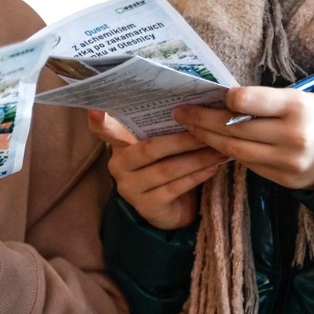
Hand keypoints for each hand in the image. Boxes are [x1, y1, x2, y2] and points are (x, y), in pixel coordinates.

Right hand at [87, 110, 223, 230]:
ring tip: (218, 149)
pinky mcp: (145, 206)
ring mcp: (129, 188)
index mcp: (120, 145)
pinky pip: (174, 188)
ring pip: (166, 169)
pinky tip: (212, 168)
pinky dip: (196, 177)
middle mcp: (118, 166)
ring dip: (196, 158)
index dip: (99, 122)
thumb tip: (191, 105)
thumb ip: (163, 129)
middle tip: (208, 130)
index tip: (95, 110)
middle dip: (182, 139)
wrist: (172, 208)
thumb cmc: (167, 166)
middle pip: (150, 148)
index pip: (104, 131)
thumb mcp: (161, 145)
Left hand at [172, 87, 313, 190]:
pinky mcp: (284, 180)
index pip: (245, 100)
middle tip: (179, 113)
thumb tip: (223, 100)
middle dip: (200, 120)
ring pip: (234, 149)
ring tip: (189, 128)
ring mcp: (287, 162)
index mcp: (298, 107)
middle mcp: (292, 136)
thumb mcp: (303, 98)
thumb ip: (266, 101)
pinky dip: (228, 154)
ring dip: (206, 139)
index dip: (224, 99)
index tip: (208, 96)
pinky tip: (213, 145)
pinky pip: (247, 164)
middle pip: (232, 128)